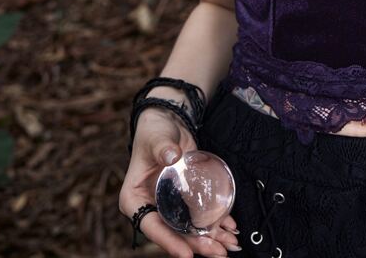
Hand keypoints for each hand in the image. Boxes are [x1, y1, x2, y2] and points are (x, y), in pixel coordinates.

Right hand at [118, 108, 241, 256]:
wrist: (168, 121)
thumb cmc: (154, 131)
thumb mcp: (155, 138)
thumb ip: (161, 148)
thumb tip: (170, 156)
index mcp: (135, 200)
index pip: (151, 226)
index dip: (169, 242)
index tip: (186, 254)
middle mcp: (151, 207)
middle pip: (173, 231)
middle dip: (196, 244)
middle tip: (218, 252)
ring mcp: (169, 205)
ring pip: (189, 228)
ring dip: (210, 238)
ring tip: (231, 244)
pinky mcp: (185, 199)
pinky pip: (199, 215)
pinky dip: (216, 223)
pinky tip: (231, 227)